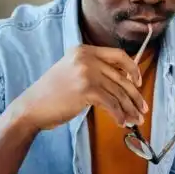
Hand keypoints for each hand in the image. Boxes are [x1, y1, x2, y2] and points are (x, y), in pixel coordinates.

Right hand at [12, 45, 147, 130]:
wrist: (31, 107)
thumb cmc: (51, 95)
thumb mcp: (72, 72)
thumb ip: (93, 71)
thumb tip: (123, 82)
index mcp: (84, 50)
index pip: (118, 55)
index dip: (132, 69)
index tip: (138, 82)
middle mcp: (86, 58)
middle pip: (121, 77)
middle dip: (135, 96)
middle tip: (142, 109)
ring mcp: (86, 72)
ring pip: (118, 92)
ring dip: (129, 109)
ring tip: (135, 120)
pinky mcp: (86, 89)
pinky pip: (111, 104)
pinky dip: (119, 115)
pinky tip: (121, 123)